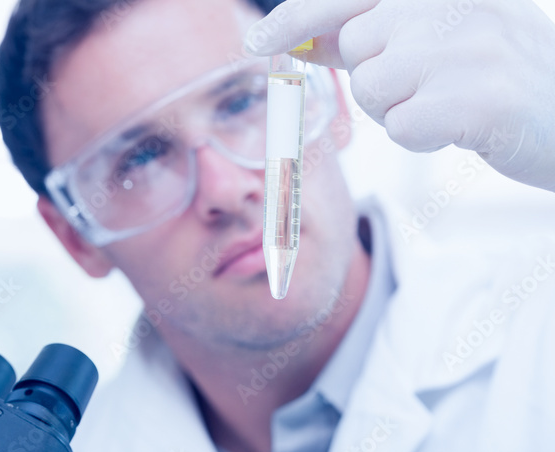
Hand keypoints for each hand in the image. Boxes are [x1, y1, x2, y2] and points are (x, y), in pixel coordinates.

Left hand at [245, 0, 554, 192]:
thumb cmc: (499, 81)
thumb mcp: (442, 42)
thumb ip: (375, 36)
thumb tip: (306, 38)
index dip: (296, 17)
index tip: (254, 41)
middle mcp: (454, 5)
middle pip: (358, 50)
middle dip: (377, 80)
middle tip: (433, 86)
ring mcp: (468, 47)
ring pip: (373, 90)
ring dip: (399, 111)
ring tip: (450, 105)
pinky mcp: (477, 97)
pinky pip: (402, 126)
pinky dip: (422, 137)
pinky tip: (460, 128)